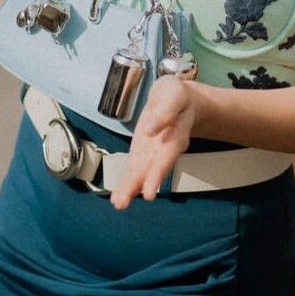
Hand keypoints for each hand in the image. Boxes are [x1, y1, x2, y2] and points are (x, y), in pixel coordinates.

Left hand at [111, 76, 196, 208]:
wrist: (176, 97)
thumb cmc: (175, 94)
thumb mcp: (174, 93)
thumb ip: (166, 109)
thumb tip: (150, 128)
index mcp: (176, 133)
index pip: (167, 155)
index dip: (157, 173)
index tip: (149, 191)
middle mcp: (164, 148)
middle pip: (153, 169)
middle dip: (139, 186)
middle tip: (123, 202)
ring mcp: (153, 153)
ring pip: (142, 173)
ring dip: (130, 188)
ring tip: (118, 203)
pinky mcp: (142, 153)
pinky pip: (135, 169)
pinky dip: (127, 182)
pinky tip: (118, 196)